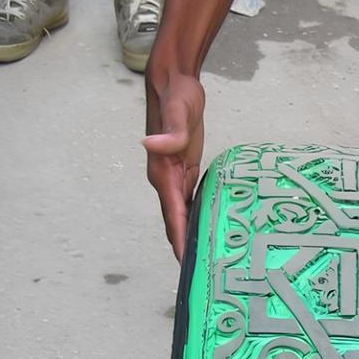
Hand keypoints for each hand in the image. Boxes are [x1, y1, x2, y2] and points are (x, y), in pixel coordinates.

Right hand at [143, 68, 208, 256]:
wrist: (174, 82)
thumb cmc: (178, 96)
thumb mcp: (178, 112)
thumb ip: (170, 131)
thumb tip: (149, 143)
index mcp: (162, 173)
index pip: (172, 215)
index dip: (179, 241)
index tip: (187, 266)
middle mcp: (164, 180)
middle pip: (174, 222)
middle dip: (184, 248)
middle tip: (199, 276)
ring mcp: (173, 176)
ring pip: (181, 214)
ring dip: (189, 236)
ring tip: (205, 262)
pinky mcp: (184, 169)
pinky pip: (189, 201)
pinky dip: (196, 218)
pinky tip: (209, 229)